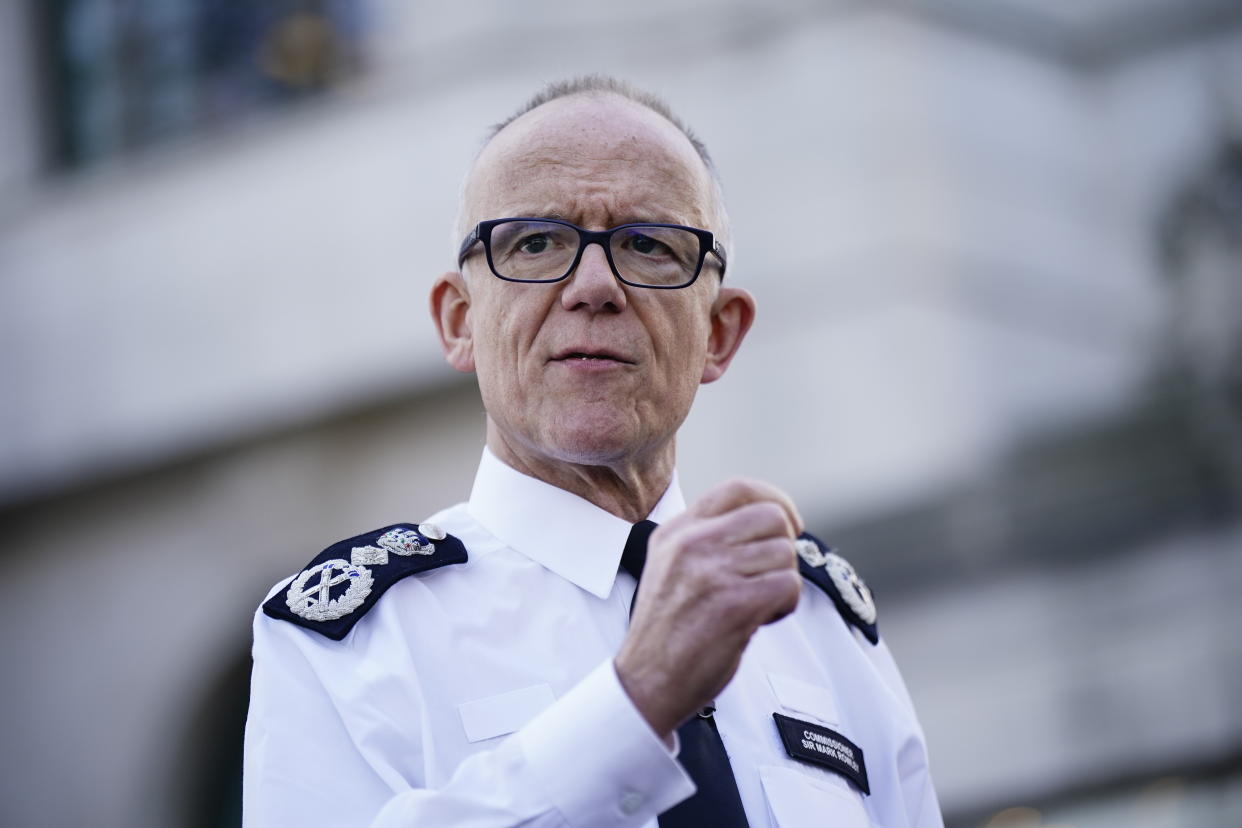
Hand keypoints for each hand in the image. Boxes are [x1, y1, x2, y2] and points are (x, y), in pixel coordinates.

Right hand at [614, 478, 803, 738]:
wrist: (647, 681)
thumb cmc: (667, 630)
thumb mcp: (670, 565)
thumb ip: (706, 537)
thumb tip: (767, 520)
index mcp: (677, 530)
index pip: (738, 489)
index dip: (775, 500)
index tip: (787, 524)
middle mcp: (692, 543)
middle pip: (772, 518)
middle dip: (783, 547)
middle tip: (768, 576)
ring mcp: (712, 572)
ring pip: (785, 553)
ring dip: (782, 581)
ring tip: (756, 604)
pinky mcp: (734, 604)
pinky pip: (789, 585)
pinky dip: (785, 605)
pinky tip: (761, 619)